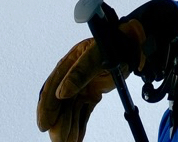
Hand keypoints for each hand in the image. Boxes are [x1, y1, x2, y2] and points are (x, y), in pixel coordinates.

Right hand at [36, 19, 144, 141]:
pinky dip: (80, 125)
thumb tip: (61, 92)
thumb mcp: (97, 56)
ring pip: (71, 110)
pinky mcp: (92, 94)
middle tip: (59, 140)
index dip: (46, 107)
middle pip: (60, 103)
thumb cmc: (115, 46)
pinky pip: (83, 112)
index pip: (52, 87)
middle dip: (58, 122)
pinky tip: (77, 138)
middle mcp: (72, 76)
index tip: (44, 124)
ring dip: (68, 127)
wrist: (133, 47)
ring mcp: (82, 86)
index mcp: (69, 63)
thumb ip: (80, 72)